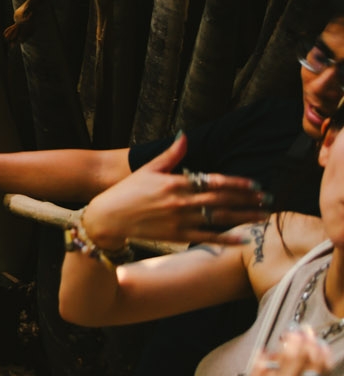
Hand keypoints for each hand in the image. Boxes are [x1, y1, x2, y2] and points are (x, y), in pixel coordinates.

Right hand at [76, 134, 268, 249]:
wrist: (108, 217)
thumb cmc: (127, 191)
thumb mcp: (148, 169)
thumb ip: (171, 154)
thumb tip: (186, 136)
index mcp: (175, 183)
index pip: (214, 181)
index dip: (238, 183)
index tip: (256, 184)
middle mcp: (181, 202)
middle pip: (222, 200)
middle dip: (248, 200)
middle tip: (268, 199)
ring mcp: (180, 220)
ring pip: (219, 218)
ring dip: (244, 217)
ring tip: (263, 216)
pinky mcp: (177, 235)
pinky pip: (207, 237)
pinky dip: (226, 238)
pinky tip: (243, 238)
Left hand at [229, 328, 343, 375]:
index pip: (317, 366)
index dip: (320, 352)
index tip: (321, 342)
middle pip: (297, 357)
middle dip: (303, 342)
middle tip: (305, 330)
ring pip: (277, 359)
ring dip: (285, 346)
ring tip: (290, 335)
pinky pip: (257, 368)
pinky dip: (264, 358)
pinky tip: (268, 350)